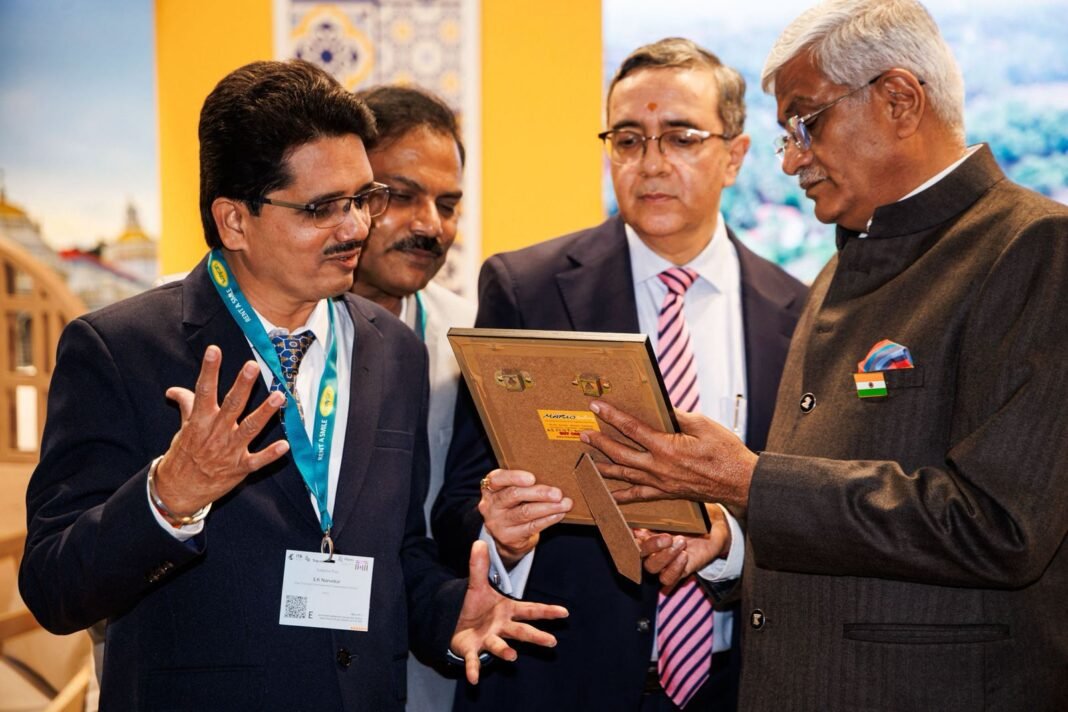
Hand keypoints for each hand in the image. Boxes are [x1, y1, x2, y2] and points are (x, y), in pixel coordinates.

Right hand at [154, 345, 289, 517]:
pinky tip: (285, 445)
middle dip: (242, 386)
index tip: (214, 350)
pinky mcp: (239, 468)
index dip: (209, 370)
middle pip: (231, 405)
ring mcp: (229, 451)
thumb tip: (173, 390)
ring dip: (265, 413)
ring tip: (279, 396)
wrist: (179, 490)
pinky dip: (271, 454)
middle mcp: (216, 433)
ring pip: (249, 429)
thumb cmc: (184, 455)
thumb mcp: (183, 428)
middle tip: (252, 366)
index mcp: (200, 420)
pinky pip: (257, 460)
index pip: (204, 390)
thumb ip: (186, 405)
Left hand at [450, 541, 568, 683]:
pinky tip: (474, 678)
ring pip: (499, 646)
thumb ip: (479, 566)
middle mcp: (502, 627)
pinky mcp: (472, 650)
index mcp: (507, 610)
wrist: (456, 622)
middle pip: (521, 631)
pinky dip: (474, 669)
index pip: (530, 610)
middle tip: (552, 642)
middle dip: (536, 636)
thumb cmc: (475, 606)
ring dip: (505, 652)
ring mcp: (488, 640)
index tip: (564, 612)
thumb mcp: (477, 584)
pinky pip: (474, 660)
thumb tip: (479, 542)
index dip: (547, 611)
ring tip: (512, 656)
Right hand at [478, 470, 571, 567]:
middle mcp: (490, 505)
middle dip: (538, 493)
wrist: (507, 536)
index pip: (497, 479)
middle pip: (513, 495)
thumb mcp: (511, 491)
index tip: (532, 478)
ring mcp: (497, 523)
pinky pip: (531, 526)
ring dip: (548, 507)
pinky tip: (559, 514)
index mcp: (490, 488)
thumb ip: (524, 483)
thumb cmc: (514, 505)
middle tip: (557, 493)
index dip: (514, 477)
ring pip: (525, 512)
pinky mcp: (508, 537)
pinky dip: (548, 519)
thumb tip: (553, 476)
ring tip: (565, 504)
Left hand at [580, 401, 756, 508]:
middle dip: (599, 442)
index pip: (632, 428)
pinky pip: (638, 496)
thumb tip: (659, 405)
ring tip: (586, 459)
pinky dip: (620, 496)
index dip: (612, 416)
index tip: (596, 406)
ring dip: (603, 466)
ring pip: (624, 476)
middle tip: (583, 434)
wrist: (740, 483)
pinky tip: (607, 495)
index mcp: (667, 447)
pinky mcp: (666, 493)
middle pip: (620, 454)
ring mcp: (661, 483)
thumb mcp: (703, 425)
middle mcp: (659, 467)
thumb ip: (677, 416)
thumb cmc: (726, 452)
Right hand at [634, 504, 731, 591]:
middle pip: (638, 554)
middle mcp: (650, 549)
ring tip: (682, 543)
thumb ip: (659, 508)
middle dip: (651, 546)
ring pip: (651, 567)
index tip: (639, 530)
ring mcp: (662, 562)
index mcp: (645, 532)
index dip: (629, 536)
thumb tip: (645, 501)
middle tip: (668, 538)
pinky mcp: (676, 572)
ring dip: (666, 556)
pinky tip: (684, 556)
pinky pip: (667, 578)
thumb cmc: (691, 514)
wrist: (713, 527)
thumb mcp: (676, 508)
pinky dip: (674, 568)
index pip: (629, 537)